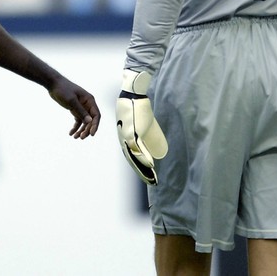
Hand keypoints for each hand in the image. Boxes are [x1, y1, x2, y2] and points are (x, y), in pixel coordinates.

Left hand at [48, 76, 100, 139]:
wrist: (53, 84)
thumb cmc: (63, 89)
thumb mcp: (71, 101)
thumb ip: (80, 111)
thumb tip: (89, 121)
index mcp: (89, 100)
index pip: (96, 115)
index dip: (95, 125)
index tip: (91, 134)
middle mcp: (87, 104)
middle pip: (91, 120)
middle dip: (87, 129)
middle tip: (82, 137)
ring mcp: (81, 107)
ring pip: (84, 122)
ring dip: (81, 130)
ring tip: (76, 137)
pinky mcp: (75, 109)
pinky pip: (78, 120)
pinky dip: (75, 127)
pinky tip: (71, 133)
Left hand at [116, 69, 167, 184]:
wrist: (132, 95)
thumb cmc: (136, 108)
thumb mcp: (140, 124)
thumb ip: (143, 133)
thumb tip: (151, 140)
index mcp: (125, 138)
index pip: (132, 156)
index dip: (140, 168)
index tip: (148, 177)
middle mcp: (124, 139)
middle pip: (133, 159)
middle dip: (143, 172)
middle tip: (152, 182)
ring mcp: (128, 136)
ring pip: (135, 156)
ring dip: (144, 168)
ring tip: (152, 178)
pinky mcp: (133, 131)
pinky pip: (137, 146)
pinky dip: (144, 156)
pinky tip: (150, 165)